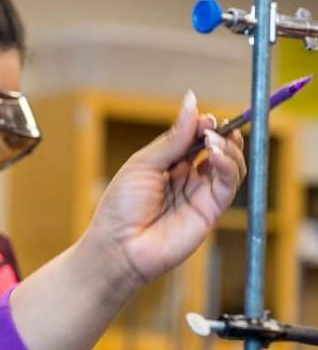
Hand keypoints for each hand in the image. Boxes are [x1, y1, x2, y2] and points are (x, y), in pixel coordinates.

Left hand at [85, 90, 245, 284]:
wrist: (119, 246)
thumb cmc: (121, 206)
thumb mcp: (144, 163)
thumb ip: (174, 137)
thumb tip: (193, 102)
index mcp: (166, 165)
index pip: (195, 139)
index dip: (204, 127)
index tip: (206, 117)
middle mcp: (186, 179)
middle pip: (216, 150)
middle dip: (221, 134)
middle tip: (214, 126)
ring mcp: (199, 195)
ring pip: (230, 166)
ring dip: (228, 148)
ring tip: (213, 141)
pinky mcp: (210, 212)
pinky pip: (229, 185)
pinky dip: (229, 165)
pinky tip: (215, 154)